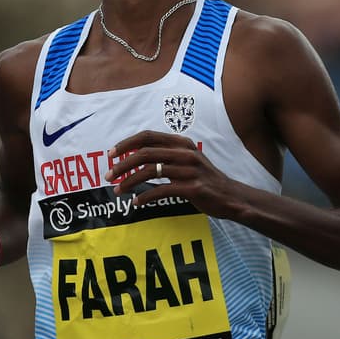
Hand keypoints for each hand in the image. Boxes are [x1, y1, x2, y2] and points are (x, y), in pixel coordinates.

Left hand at [105, 130, 236, 214]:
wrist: (231, 196)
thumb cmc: (204, 179)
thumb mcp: (187, 160)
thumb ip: (166, 154)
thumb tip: (136, 154)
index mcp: (182, 143)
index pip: (148, 136)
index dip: (127, 143)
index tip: (111, 154)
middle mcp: (185, 152)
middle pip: (145, 153)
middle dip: (123, 164)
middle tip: (109, 175)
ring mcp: (190, 170)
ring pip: (150, 171)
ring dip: (130, 181)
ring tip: (118, 190)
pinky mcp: (192, 188)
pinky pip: (162, 191)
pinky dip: (145, 197)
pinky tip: (137, 202)